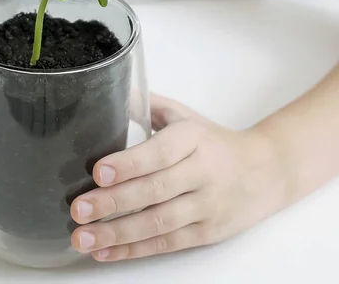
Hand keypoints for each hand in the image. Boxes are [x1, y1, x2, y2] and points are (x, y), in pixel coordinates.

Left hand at [70, 94, 285, 261]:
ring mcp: (206, 206)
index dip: (128, 164)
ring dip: (118, 234)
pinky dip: (134, 250)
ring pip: (159, 224)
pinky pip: (167, 244)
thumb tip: (110, 93)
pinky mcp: (208, 233)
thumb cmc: (213, 141)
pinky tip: (106, 253)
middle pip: (155, 191)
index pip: (159, 153)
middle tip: (79, 210)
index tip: (97, 172)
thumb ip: (149, 105)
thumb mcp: (184, 116)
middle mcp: (202, 173)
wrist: (267, 171)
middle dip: (113, 202)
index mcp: (192, 139)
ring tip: (83, 239)